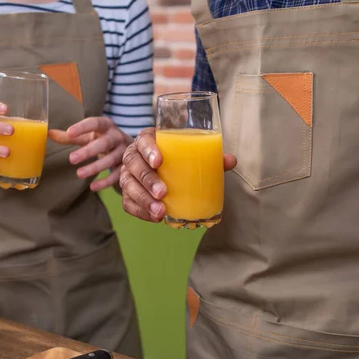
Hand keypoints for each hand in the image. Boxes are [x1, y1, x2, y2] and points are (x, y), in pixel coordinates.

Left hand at [49, 117, 132, 191]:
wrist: (131, 148)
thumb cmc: (102, 139)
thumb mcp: (88, 136)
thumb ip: (70, 136)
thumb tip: (48, 133)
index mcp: (106, 125)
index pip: (95, 123)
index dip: (83, 127)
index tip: (70, 133)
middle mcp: (117, 136)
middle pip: (104, 143)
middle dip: (88, 151)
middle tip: (71, 159)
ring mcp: (124, 152)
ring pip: (111, 160)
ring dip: (95, 167)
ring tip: (79, 174)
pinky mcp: (127, 166)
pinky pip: (117, 174)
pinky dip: (106, 181)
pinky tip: (93, 187)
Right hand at [120, 127, 236, 221]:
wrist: (158, 168)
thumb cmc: (176, 157)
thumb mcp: (190, 153)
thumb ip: (209, 156)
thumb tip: (230, 161)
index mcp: (148, 140)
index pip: (143, 140)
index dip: (148, 150)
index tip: (159, 162)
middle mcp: (134, 155)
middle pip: (133, 164)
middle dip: (147, 179)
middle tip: (162, 192)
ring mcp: (128, 174)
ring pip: (128, 185)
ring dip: (143, 199)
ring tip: (160, 211)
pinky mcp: (128, 193)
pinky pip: (128, 203)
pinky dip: (140, 211)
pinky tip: (154, 217)